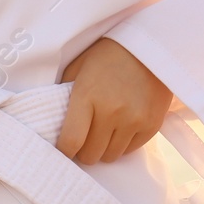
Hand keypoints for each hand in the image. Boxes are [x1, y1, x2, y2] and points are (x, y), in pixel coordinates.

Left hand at [55, 38, 172, 163]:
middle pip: (90, 155)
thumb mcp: (77, 67)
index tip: (63, 149)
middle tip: (84, 139)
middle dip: (83, 150)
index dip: (64, 151)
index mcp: (87, 95)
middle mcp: (111, 111)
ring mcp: (134, 120)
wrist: (149, 46)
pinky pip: (130, 150)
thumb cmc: (107, 56)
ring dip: (103, 148)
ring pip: (110, 157)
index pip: (70, 141)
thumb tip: (51, 121)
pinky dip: (122, 144)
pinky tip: (120, 128)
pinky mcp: (151, 125)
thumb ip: (62, 94)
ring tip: (103, 132)